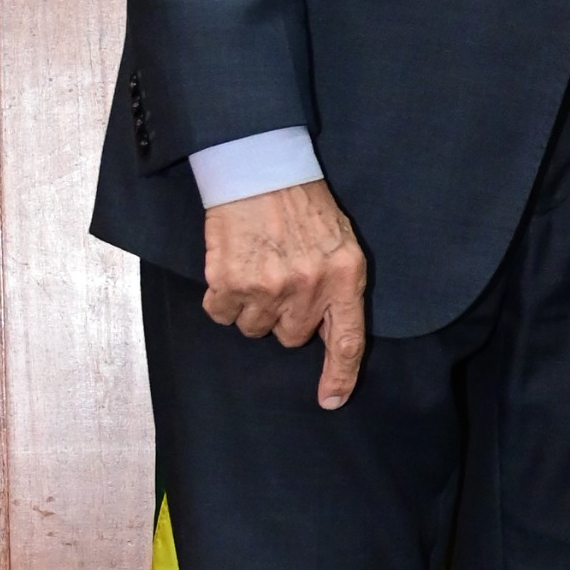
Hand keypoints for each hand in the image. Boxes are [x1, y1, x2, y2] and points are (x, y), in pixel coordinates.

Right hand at [201, 178, 367, 408]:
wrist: (260, 168)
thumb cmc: (302, 205)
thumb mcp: (341, 243)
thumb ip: (339, 287)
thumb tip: (330, 334)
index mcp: (345, 276)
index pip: (347, 341)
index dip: (339, 376)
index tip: (331, 401)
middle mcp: (309, 287)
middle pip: (292, 337)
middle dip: (285, 316)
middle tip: (281, 279)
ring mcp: (268, 287)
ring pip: (255, 329)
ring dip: (253, 307)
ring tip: (257, 268)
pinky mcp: (230, 283)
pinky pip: (223, 315)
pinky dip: (223, 298)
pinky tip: (232, 268)